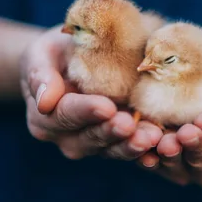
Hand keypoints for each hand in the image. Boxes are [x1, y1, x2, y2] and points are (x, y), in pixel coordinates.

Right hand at [20, 26, 161, 159]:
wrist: (70, 61)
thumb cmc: (55, 52)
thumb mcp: (41, 54)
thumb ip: (39, 74)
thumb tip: (44, 101)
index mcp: (44, 117)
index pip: (65, 115)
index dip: (86, 112)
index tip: (106, 107)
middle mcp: (66, 137)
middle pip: (89, 138)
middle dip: (112, 132)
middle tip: (131, 124)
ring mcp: (91, 143)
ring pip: (111, 149)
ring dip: (131, 145)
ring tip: (151, 137)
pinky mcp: (115, 142)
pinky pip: (129, 148)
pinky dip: (146, 149)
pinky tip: (162, 143)